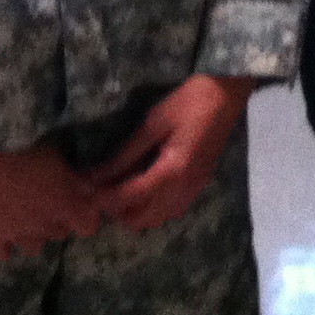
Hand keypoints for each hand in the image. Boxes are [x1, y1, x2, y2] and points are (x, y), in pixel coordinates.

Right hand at [0, 142, 99, 262]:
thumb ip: (74, 177)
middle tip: (43, 198)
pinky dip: (4, 241)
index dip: (83, 213)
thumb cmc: (17, 140)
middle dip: (56, 218)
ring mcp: (12, 236)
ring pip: (33, 245)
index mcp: (64, 203)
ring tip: (18, 210)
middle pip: (59, 232)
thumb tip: (89, 189)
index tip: (76, 203)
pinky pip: (3, 253)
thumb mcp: (54, 152)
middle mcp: (42, 226)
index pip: (87, 225)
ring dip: (31, 231)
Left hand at [89, 75, 256, 232]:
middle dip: (120, 212)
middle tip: (104, 191)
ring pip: (160, 218)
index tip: (87, 192)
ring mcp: (195, 187)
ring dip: (137, 212)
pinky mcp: (200, 183)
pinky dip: (154, 207)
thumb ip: (126, 153)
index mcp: (172, 170)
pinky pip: (173, 209)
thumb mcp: (153, 123)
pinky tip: (146, 187)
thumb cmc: (189, 101)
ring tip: (122, 189)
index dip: (106, 198)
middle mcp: (184, 187)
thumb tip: (98, 174)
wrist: (227, 94)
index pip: (131, 197)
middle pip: (145, 220)